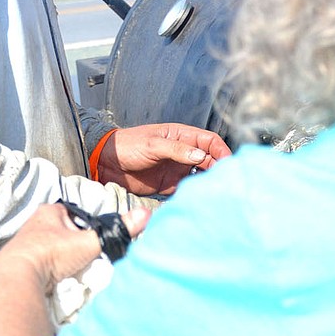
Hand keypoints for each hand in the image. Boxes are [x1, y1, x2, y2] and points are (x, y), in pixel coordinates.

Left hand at [0, 202, 150, 292]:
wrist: (17, 278)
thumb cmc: (51, 254)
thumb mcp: (89, 241)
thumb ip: (117, 231)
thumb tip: (146, 215)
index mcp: (50, 211)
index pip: (79, 216)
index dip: (89, 230)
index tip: (94, 245)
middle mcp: (35, 223)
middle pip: (66, 234)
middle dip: (75, 247)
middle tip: (84, 262)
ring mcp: (25, 243)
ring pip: (54, 250)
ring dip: (63, 261)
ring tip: (71, 274)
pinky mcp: (20, 262)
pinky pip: (42, 264)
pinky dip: (51, 271)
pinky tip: (56, 281)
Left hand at [98, 123, 230, 195]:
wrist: (106, 162)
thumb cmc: (128, 145)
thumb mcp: (152, 144)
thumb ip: (177, 150)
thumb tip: (201, 156)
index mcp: (181, 136)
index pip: (209, 141)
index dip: (221, 150)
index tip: (228, 162)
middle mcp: (183, 152)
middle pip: (209, 159)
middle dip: (220, 168)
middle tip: (227, 180)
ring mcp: (177, 169)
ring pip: (201, 175)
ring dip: (209, 182)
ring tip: (217, 191)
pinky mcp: (169, 185)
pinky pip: (187, 190)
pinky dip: (195, 194)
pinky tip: (200, 199)